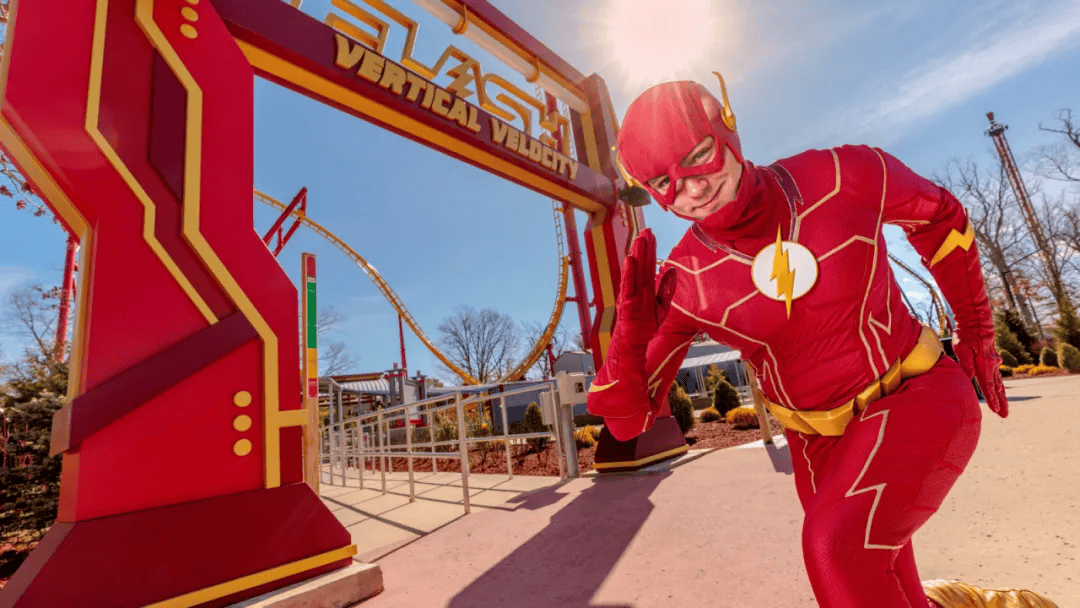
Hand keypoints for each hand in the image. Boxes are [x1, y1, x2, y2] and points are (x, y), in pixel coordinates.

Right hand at [613, 229, 659, 356]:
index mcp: (646, 288)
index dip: (651, 249)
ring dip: (636, 255)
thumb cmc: (646, 327)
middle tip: (646, 229)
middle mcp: (637, 288)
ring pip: (634, 271)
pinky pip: (627, 285)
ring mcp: (631, 294)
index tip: (652, 234)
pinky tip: (629, 260)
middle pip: (641, 264)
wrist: (636, 344)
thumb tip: (673, 271)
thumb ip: (667, 289)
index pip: (649, 264)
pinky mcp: (627, 303)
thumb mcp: (662, 307)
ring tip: (639, 239)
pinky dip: (628, 272)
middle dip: (644, 247)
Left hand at [953, 332, 1007, 417]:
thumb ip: (966, 364)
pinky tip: (999, 392)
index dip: (992, 399)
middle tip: (1004, 416)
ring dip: (1002, 397)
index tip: (996, 410)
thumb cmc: (967, 336)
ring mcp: (994, 363)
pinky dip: (999, 387)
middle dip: (1001, 403)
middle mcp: (992, 366)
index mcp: (985, 365)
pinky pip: (997, 377)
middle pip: (997, 388)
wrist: (978, 323)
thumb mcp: (962, 349)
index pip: (988, 385)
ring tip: (1004, 409)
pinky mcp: (992, 361)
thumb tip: (968, 379)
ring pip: (999, 384)